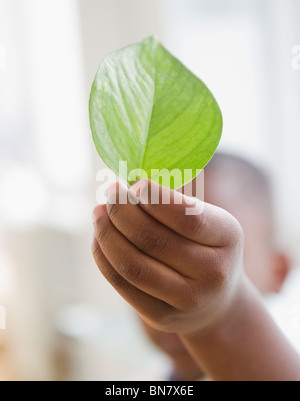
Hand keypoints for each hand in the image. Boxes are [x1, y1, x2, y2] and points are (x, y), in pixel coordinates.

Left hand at [92, 179, 243, 333]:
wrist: (216, 302)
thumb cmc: (206, 248)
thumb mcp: (208, 221)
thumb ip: (175, 203)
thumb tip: (127, 184)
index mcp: (227, 238)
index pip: (187, 217)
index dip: (154, 198)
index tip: (133, 182)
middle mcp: (212, 273)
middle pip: (152, 240)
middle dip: (121, 211)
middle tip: (111, 192)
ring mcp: (186, 300)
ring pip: (132, 265)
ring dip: (107, 234)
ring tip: (99, 213)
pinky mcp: (161, 316)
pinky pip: (122, 284)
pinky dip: (103, 256)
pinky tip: (100, 238)